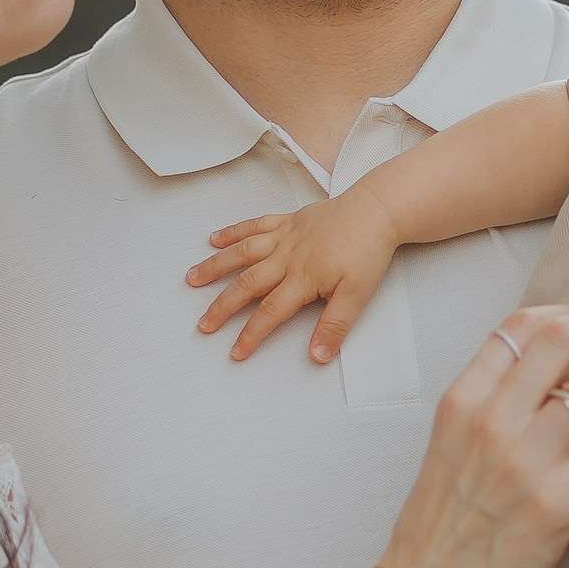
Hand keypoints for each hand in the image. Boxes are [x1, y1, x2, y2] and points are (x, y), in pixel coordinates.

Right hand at [188, 188, 399, 364]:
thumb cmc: (367, 251)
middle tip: (204, 324)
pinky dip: (233, 231)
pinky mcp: (288, 221)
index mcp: (302, 279)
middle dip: (222, 307)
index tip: (236, 351)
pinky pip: (254, 225)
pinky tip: (214, 238)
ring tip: (192, 278)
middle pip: (247, 284)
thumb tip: (317, 356)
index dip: (251, 334)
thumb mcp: (357, 295)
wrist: (376, 211)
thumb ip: (334, 326)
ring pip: (241, 253)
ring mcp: (284, 237)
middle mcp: (286, 258)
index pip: (270, 312)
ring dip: (215, 266)